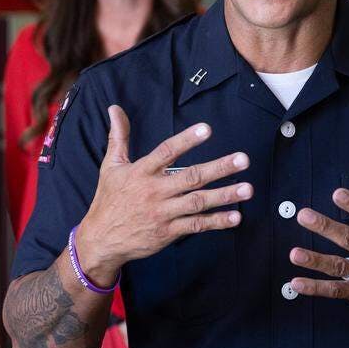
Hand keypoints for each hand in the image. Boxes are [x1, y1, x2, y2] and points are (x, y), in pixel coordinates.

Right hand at [74, 105, 252, 284]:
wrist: (101, 239)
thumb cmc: (108, 199)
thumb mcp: (110, 166)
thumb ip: (118, 136)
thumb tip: (115, 109)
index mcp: (141, 172)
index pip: (167, 152)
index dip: (186, 140)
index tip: (207, 129)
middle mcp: (154, 191)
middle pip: (191, 177)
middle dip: (218, 168)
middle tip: (242, 159)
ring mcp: (163, 213)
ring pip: (198, 202)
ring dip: (224, 195)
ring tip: (247, 188)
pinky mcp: (168, 232)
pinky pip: (196, 226)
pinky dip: (216, 222)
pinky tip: (235, 216)